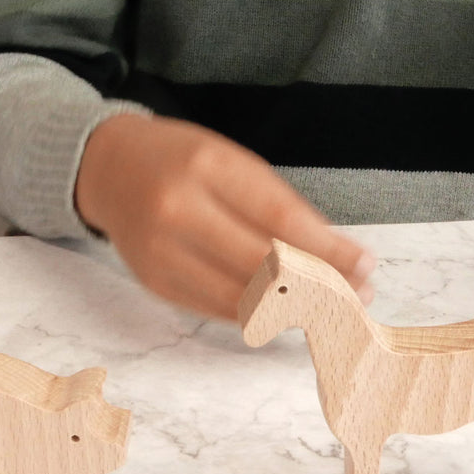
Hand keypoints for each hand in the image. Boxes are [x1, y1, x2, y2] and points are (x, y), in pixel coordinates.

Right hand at [74, 114, 375, 319]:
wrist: (108, 168)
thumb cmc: (183, 161)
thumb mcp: (232, 161)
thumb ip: (277, 204)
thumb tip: (334, 254)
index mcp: (205, 166)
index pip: (280, 218)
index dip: (328, 249)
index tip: (365, 264)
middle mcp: (177, 210)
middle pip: (263, 264)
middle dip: (320, 284)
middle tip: (359, 294)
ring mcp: (161, 252)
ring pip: (243, 296)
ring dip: (296, 308)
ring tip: (332, 307)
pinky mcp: (155, 283)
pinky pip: (219, 309)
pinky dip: (261, 313)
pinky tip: (290, 311)